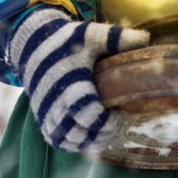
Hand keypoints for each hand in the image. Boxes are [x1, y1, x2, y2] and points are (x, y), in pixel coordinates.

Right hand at [6, 10, 148, 153]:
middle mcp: (55, 102)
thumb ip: (116, 37)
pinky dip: (75, 143)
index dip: (105, 120)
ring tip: (104, 128)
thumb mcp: (90, 34)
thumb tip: (145, 40)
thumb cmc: (66, 41)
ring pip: (69, 142)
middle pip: (79, 133)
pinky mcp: (43, 119)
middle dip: (102, 133)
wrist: (32, 46)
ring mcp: (47, 113)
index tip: (119, 112)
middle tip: (116, 120)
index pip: (86, 112)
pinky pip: (58, 142)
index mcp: (70, 82)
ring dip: (90, 141)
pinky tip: (89, 133)